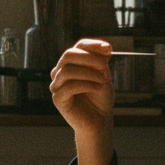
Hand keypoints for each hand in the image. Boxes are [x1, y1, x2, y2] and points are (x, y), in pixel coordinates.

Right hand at [50, 39, 114, 164]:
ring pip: (67, 70)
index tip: (108, 49)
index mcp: (71, 64)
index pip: (78, 46)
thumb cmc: (100, 97)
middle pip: (68, 55)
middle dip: (88, 58)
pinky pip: (68, 87)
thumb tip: (105, 48)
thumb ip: (101, 61)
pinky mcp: (58, 99)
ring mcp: (57, 86)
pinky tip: (97, 88)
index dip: (92, 45)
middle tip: (104, 66)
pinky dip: (85, 85)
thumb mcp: (103, 75)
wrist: (99, 120)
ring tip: (103, 80)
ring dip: (88, 73)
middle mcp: (60, 72)